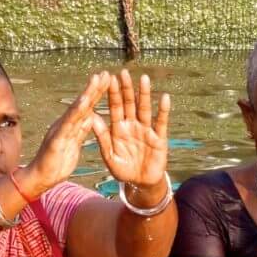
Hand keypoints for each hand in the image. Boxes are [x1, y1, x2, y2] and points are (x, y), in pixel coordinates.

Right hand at [20, 72, 110, 196]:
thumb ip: (81, 130)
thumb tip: (91, 116)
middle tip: (106, 73)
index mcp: (71, 126)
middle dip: (95, 88)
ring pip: (76, 109)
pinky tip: (84, 103)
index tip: (109, 80)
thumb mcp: (74, 144)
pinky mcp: (57, 139)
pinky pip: (68, 125)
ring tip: (97, 80)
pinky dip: (76, 112)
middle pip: (83, 104)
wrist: (40, 178)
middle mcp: (65, 124)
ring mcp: (60, 130)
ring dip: (87, 94)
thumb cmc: (57, 162)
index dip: (97, 94)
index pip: (87, 108)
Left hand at [93, 70, 170, 200]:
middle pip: (129, 103)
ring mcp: (146, 130)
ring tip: (144, 79)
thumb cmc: (123, 171)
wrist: (141, 184)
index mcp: (118, 129)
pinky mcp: (159, 138)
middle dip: (127, 88)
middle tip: (124, 72)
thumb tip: (91, 118)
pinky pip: (161, 122)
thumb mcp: (109, 156)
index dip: (112, 93)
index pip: (114, 107)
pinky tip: (164, 98)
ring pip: (145, 109)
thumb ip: (102, 138)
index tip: (108, 79)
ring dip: (144, 94)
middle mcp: (132, 126)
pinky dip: (163, 111)